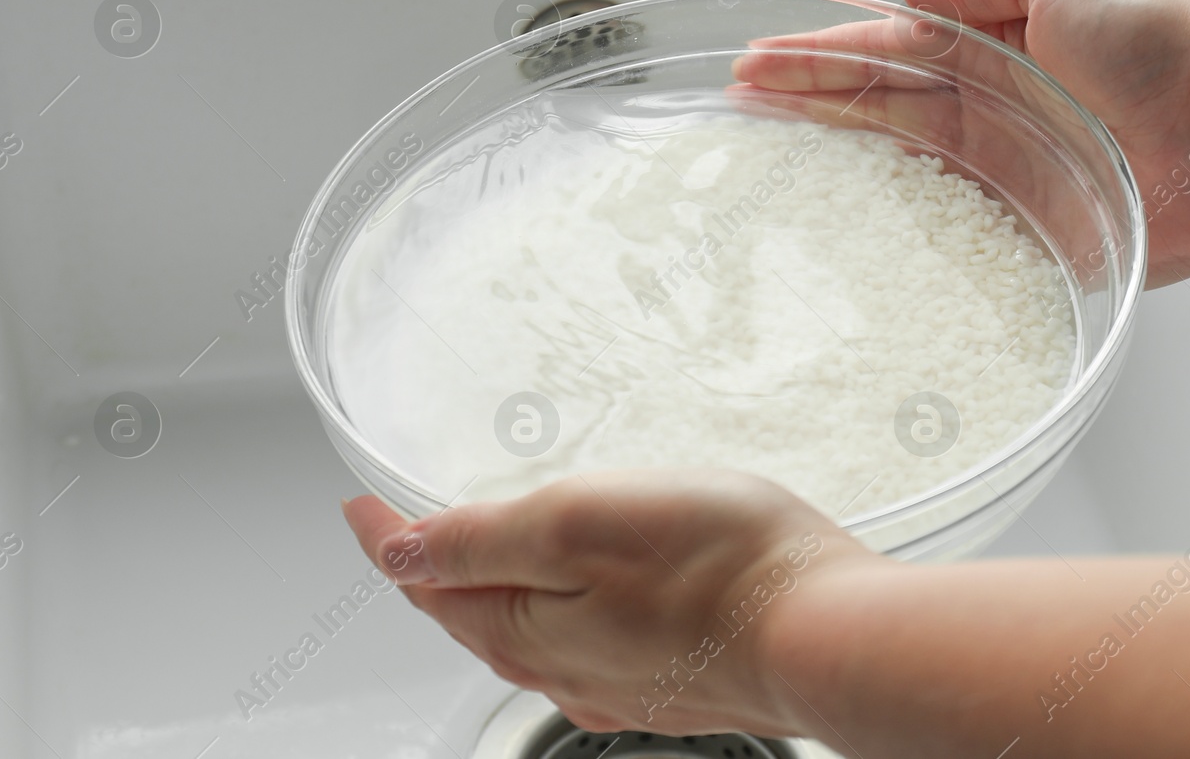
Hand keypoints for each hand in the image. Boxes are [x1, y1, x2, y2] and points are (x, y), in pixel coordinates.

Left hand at [343, 469, 876, 735]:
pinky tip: (590, 595)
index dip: (387, 538)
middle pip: (473, 616)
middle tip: (412, 528)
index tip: (360, 507)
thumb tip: (396, 552)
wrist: (829, 634)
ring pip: (530, 635)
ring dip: (496, 592)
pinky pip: (588, 646)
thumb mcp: (577, 524)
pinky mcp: (674, 679)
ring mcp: (621, 681)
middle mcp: (565, 671)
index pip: (426, 583)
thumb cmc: (719, 570)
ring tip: (489, 550)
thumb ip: (481, 538)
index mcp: (527, 630)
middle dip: (435, 572)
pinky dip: (560, 612)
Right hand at [733, 0, 1189, 284]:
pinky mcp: (1019, 226)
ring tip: (762, 151)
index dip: (818, 52)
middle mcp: (988, 106)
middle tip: (740, 103)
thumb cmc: (1165, 42)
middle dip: (803, 98)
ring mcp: (998, 168)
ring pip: (891, 160)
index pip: (883, 43)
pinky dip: (886, 229)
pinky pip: (938, 229)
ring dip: (827, 152)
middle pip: (873, 102)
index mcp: (993, 41)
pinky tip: (837, 227)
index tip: (760, 58)